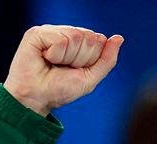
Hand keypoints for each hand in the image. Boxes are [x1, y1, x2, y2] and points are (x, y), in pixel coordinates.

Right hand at [3, 24, 123, 115]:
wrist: (37, 99)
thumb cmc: (60, 90)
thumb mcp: (90, 78)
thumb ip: (107, 60)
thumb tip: (119, 38)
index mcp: (80, 42)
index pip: (99, 40)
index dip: (91, 59)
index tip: (76, 70)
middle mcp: (66, 33)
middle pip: (89, 37)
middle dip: (80, 59)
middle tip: (63, 68)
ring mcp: (51, 31)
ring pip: (75, 36)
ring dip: (67, 58)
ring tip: (53, 64)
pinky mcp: (37, 33)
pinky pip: (60, 39)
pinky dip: (55, 55)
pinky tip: (44, 58)